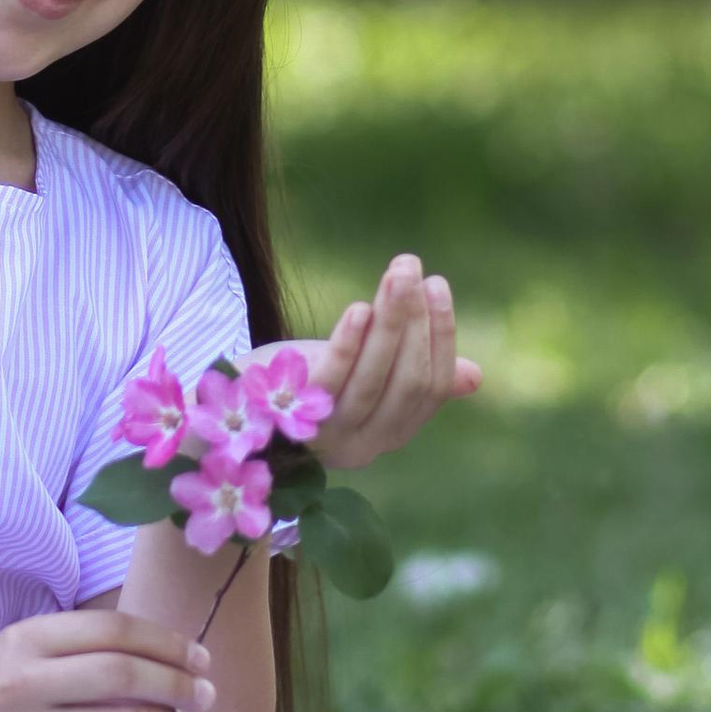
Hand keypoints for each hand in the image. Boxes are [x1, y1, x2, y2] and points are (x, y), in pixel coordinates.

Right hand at [0, 605, 214, 711]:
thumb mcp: (20, 650)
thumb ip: (79, 646)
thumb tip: (163, 650)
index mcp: (28, 640)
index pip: (115, 631)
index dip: (167, 641)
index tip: (199, 655)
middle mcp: (26, 682)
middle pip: (123, 675)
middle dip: (177, 683)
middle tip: (206, 692)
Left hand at [304, 253, 481, 473]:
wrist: (236, 405)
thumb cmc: (310, 381)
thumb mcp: (367, 376)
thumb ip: (414, 376)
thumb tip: (474, 376)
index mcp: (393, 430)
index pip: (432, 386)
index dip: (440, 336)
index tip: (437, 286)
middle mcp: (367, 442)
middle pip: (407, 382)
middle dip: (415, 321)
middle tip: (412, 268)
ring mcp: (330, 433)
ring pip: (373, 378)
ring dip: (390, 321)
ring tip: (397, 273)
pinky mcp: (293, 416)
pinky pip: (330, 381)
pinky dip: (348, 344)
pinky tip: (359, 309)